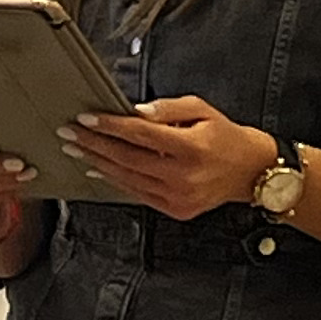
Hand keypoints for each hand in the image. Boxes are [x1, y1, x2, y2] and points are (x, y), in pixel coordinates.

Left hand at [63, 96, 274, 220]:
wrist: (251, 171)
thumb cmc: (226, 137)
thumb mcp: (202, 110)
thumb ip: (167, 109)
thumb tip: (135, 112)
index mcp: (191, 149)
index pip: (140, 135)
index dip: (110, 126)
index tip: (87, 118)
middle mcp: (183, 176)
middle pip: (127, 158)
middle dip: (93, 144)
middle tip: (69, 133)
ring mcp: (178, 197)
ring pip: (127, 178)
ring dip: (98, 163)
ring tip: (77, 149)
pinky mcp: (175, 210)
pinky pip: (137, 193)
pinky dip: (115, 180)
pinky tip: (99, 169)